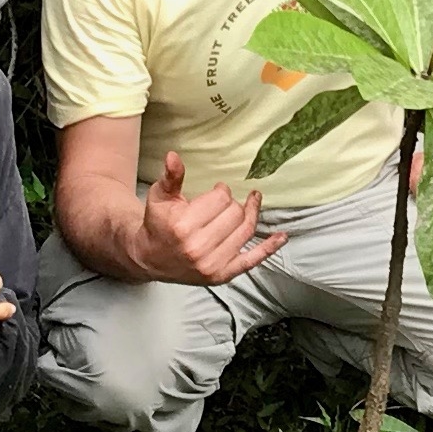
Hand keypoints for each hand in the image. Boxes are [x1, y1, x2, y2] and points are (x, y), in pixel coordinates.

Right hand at [129, 151, 282, 284]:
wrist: (151, 258)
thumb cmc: (158, 224)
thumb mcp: (160, 197)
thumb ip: (171, 177)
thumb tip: (174, 156)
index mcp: (183, 226)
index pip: (221, 199)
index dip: (220, 192)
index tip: (215, 192)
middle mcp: (198, 247)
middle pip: (235, 214)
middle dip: (231, 204)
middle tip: (222, 203)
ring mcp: (212, 264)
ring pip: (245, 231)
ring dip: (249, 215)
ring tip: (250, 203)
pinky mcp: (222, 275)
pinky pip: (251, 260)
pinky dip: (269, 248)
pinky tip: (281, 237)